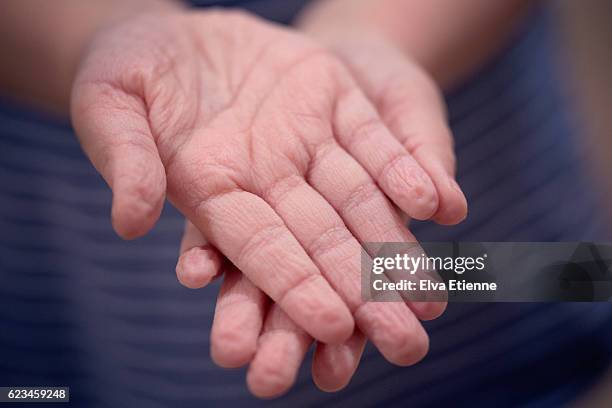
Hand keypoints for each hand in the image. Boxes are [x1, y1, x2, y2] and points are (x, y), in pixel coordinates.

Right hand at [72, 8, 448, 360]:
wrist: (167, 32)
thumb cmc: (123, 67)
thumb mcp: (110, 104)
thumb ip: (126, 160)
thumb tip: (132, 224)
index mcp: (211, 191)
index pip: (260, 249)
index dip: (296, 286)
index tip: (335, 327)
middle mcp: (267, 177)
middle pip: (322, 244)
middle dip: (364, 295)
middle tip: (406, 346)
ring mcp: (304, 140)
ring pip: (360, 202)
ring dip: (397, 249)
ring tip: (432, 297)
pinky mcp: (331, 97)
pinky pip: (374, 140)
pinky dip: (405, 169)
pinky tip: (438, 202)